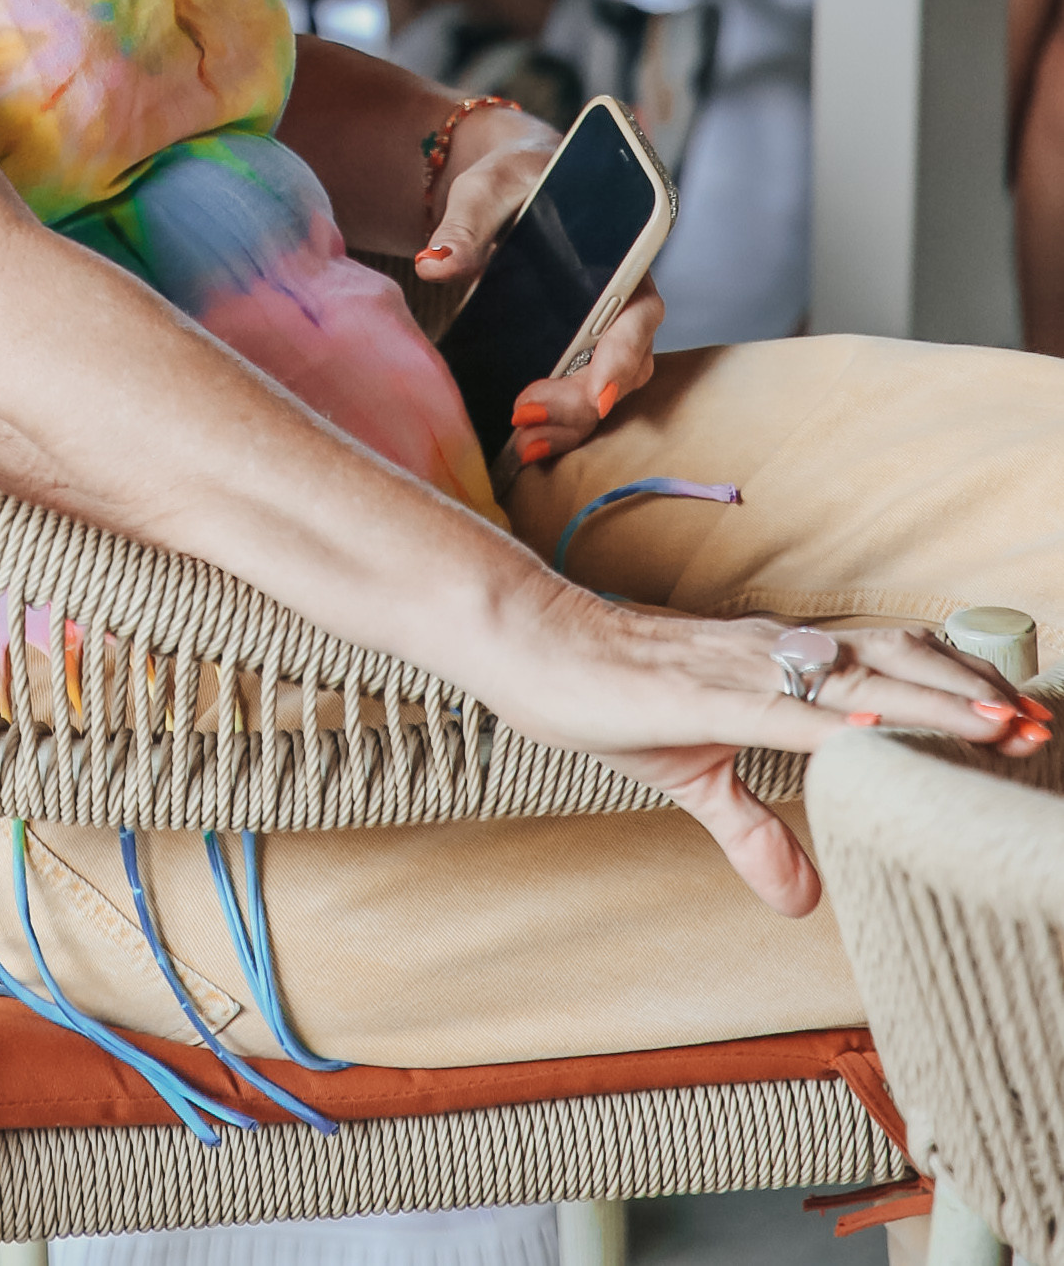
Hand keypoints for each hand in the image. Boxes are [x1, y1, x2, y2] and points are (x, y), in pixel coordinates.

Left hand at [414, 107, 662, 477]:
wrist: (517, 182)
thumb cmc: (514, 177)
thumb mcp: (486, 189)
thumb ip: (465, 226)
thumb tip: (434, 266)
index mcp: (621, 256)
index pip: (640, 315)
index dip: (624, 358)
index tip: (597, 394)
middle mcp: (621, 299)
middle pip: (625, 367)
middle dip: (580, 402)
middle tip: (523, 416)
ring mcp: (600, 329)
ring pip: (605, 390)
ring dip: (570, 424)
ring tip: (522, 445)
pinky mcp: (574, 348)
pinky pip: (579, 394)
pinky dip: (558, 423)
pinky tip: (523, 445)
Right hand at [481, 590, 1050, 916]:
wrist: (535, 646)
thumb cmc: (611, 695)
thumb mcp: (694, 775)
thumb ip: (753, 832)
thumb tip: (804, 902)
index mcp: (779, 664)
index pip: (887, 664)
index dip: (956, 689)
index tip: (1023, 723)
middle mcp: (774, 653)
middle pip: (896, 658)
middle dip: (972, 693)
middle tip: (1042, 730)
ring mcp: (743, 667)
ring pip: (856, 676)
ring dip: (933, 701)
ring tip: (1000, 724)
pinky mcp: (702, 692)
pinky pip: (782, 706)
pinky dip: (836, 719)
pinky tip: (878, 731)